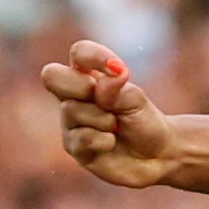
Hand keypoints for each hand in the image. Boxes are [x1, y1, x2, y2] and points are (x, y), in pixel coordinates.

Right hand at [40, 39, 187, 188]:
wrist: (156, 156)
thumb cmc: (143, 121)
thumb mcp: (136, 100)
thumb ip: (117, 89)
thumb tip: (109, 77)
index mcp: (88, 76)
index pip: (79, 53)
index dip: (94, 56)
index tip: (119, 68)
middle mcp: (73, 96)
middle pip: (53, 75)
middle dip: (82, 86)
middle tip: (107, 102)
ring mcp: (70, 122)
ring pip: (72, 110)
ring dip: (103, 119)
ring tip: (116, 127)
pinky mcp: (74, 147)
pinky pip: (80, 137)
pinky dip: (104, 140)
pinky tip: (111, 143)